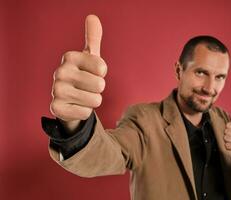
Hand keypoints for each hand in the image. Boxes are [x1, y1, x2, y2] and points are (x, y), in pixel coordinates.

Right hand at [50, 15, 106, 132]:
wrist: (69, 99)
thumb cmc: (83, 75)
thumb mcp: (90, 57)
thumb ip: (93, 38)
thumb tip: (93, 17)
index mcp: (70, 57)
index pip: (102, 68)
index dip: (101, 74)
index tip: (92, 73)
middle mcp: (60, 71)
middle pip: (100, 85)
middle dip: (98, 89)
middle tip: (86, 87)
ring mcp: (56, 90)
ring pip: (95, 100)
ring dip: (92, 101)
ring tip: (82, 96)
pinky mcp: (56, 108)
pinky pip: (86, 113)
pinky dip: (84, 112)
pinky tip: (74, 106)